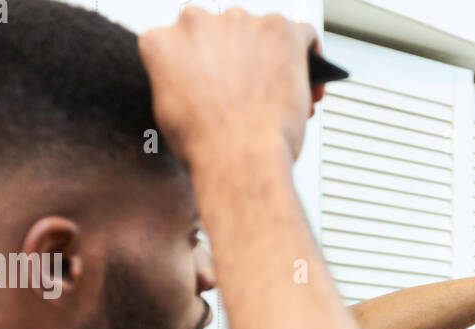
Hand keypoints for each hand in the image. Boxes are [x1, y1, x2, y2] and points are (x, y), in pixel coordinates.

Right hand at [138, 7, 324, 165]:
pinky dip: (308, 53)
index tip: (217, 80)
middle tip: (251, 91)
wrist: (240, 158)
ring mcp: (240, 23)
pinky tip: (310, 78)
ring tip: (282, 93)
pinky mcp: (280, 30)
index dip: (204, 63)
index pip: (184, 41)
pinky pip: (302, 32)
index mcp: (164, 41)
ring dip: (271, 56)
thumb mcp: (169, 114)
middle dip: (238, 57)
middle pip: (223, 32)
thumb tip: (195, 83)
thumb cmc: (208, 146)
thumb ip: (178, 83)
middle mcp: (198, 22)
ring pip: (261, 31)